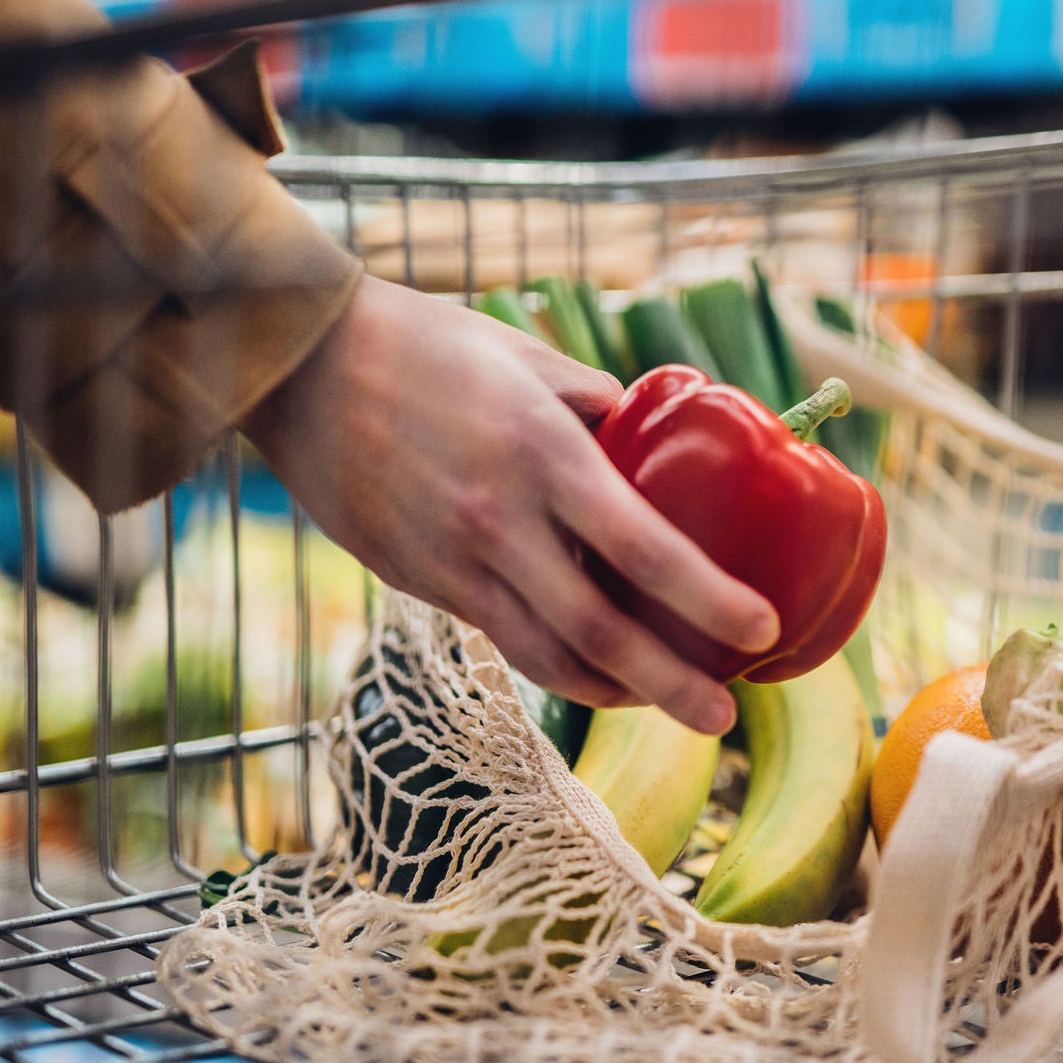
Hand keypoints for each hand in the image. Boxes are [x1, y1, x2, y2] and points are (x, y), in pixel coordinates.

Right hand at [243, 274, 776, 733]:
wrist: (301, 366)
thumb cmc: (427, 344)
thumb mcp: (528, 356)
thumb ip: (595, 406)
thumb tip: (652, 443)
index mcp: (542, 453)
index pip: (642, 547)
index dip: (707, 598)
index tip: (760, 628)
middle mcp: (500, 520)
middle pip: (600, 633)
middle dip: (671, 686)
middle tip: (725, 718)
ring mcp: (453, 560)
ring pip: (547, 657)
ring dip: (616, 692)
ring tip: (668, 702)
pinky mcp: (418, 581)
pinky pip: (502, 638)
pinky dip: (558, 665)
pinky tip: (596, 671)